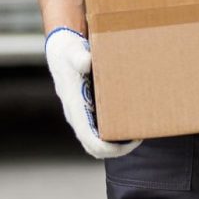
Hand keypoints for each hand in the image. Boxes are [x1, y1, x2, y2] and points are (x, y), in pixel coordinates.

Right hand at [45, 27, 141, 158]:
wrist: (59, 50)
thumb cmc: (68, 52)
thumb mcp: (73, 52)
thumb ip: (79, 57)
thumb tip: (87, 61)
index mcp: (74, 107)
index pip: (91, 141)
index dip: (111, 148)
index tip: (131, 140)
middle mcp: (76, 116)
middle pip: (96, 148)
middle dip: (119, 148)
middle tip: (138, 135)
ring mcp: (80, 115)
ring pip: (98, 141)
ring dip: (116, 142)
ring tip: (136, 130)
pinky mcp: (85, 110)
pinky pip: (99, 130)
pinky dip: (113, 132)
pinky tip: (127, 119)